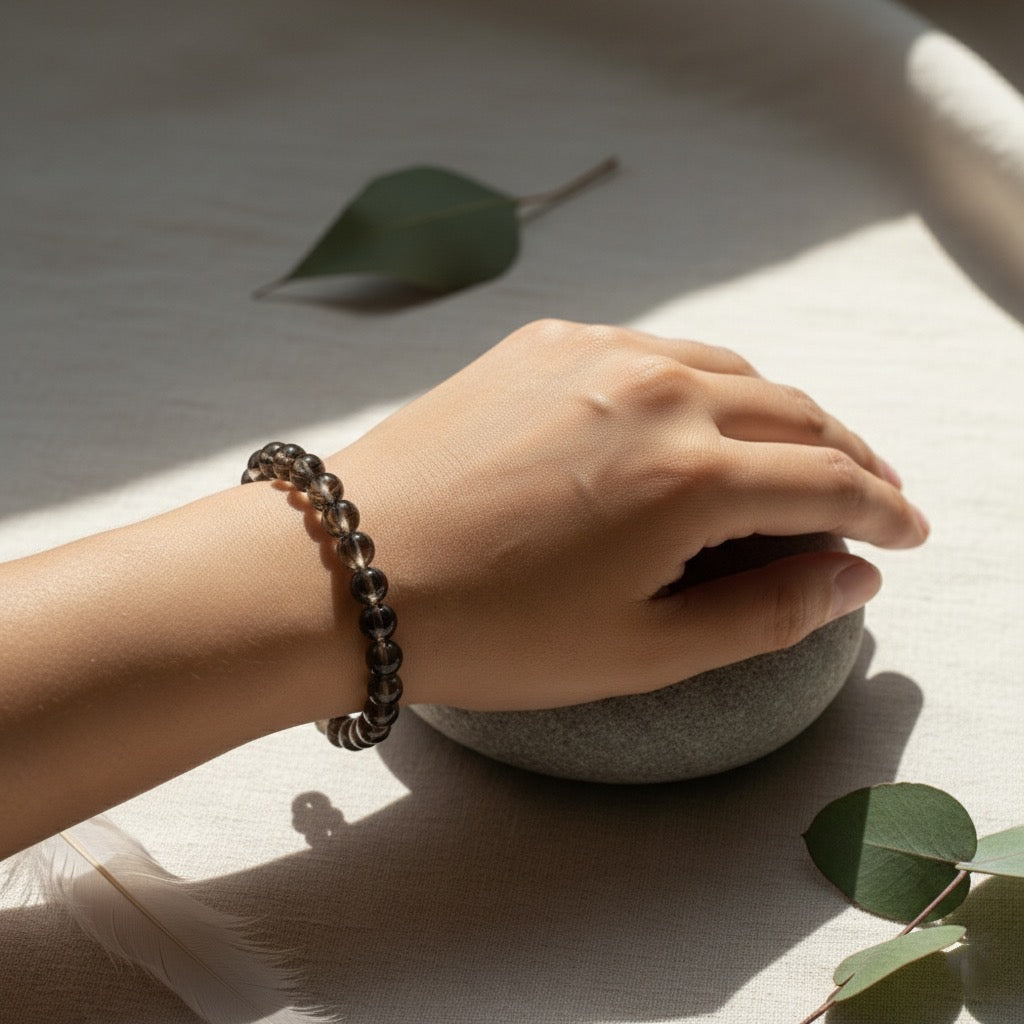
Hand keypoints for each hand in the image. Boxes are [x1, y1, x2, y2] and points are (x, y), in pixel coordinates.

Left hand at [329, 320, 927, 710]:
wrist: (343, 570)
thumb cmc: (486, 631)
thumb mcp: (640, 652)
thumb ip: (765, 613)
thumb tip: (853, 576)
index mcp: (691, 474)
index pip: (830, 482)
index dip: (884, 511)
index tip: (909, 532)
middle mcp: (657, 390)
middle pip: (793, 412)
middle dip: (847, 456)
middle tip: (870, 495)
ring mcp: (594, 353)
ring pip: (728, 370)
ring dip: (777, 414)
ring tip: (794, 456)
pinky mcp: (541, 343)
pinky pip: (651, 351)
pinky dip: (698, 386)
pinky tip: (693, 418)